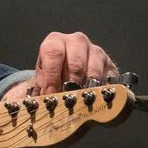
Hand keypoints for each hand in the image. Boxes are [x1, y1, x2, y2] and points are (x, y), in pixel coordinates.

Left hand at [0, 31, 117, 147]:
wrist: (67, 74)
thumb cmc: (51, 78)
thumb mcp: (41, 81)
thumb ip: (40, 90)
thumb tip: (36, 106)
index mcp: (55, 42)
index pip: (53, 53)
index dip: (51, 76)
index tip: (50, 95)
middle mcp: (76, 41)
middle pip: (76, 62)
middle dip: (70, 84)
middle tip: (68, 100)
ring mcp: (96, 51)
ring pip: (94, 70)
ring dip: (87, 89)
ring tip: (81, 102)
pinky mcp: (110, 65)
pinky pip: (110, 78)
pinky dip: (103, 90)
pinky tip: (96, 100)